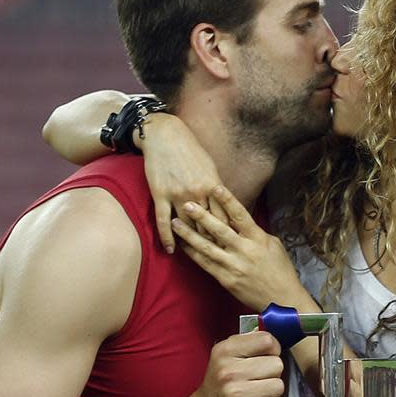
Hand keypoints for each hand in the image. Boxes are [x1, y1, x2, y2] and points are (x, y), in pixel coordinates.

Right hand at [140, 114, 227, 252]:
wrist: (165, 135)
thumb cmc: (190, 150)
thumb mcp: (210, 168)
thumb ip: (217, 189)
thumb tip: (227, 206)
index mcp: (212, 186)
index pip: (224, 217)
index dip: (230, 235)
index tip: (235, 249)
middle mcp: (196, 193)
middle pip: (208, 225)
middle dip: (215, 243)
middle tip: (221, 260)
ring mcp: (177, 195)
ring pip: (187, 226)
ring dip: (192, 243)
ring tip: (198, 259)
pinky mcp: (160, 195)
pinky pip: (163, 221)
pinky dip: (167, 238)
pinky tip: (171, 250)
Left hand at [171, 185, 313, 311]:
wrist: (282, 300)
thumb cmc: (280, 271)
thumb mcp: (273, 245)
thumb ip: (255, 233)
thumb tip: (240, 222)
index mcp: (258, 239)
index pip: (240, 215)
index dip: (227, 200)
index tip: (215, 186)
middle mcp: (244, 251)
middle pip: (219, 230)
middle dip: (201, 215)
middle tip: (186, 203)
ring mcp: (234, 266)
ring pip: (207, 247)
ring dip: (189, 235)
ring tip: (174, 223)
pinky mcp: (226, 280)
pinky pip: (205, 264)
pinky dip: (192, 254)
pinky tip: (182, 245)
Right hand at [189, 331, 283, 396]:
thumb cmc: (219, 384)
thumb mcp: (225, 356)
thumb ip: (248, 343)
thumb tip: (276, 339)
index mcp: (225, 351)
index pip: (266, 340)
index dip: (273, 349)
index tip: (267, 356)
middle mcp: (229, 370)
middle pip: (277, 364)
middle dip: (271, 373)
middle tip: (257, 379)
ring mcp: (235, 393)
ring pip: (278, 386)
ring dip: (270, 392)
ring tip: (255, 393)